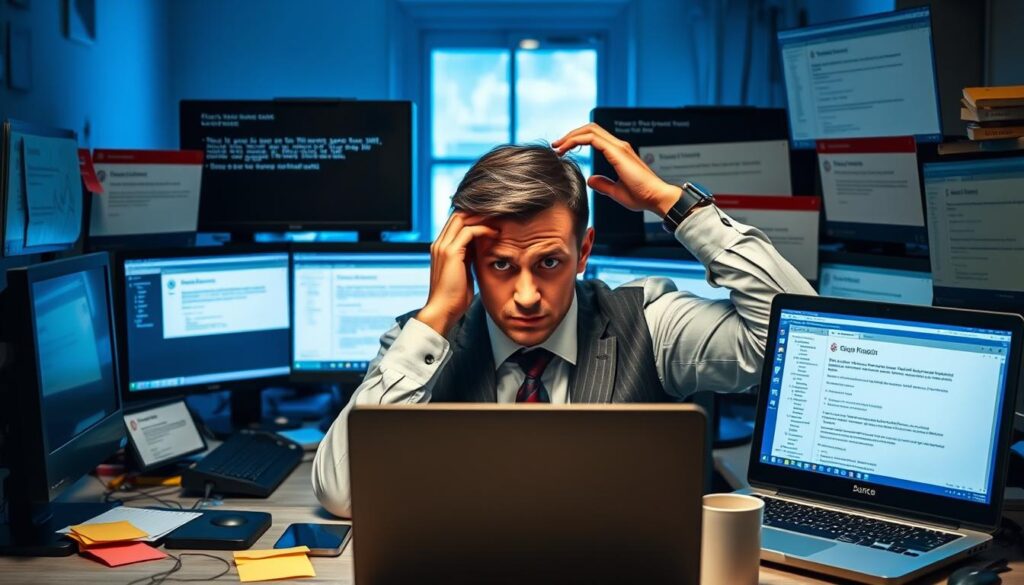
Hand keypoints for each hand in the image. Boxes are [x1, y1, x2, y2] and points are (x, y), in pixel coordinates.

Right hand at [416, 212, 498, 335]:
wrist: (443, 310)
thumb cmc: (454, 296)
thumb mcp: (463, 271)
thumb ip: (468, 257)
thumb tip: (481, 248)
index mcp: (441, 247)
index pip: (456, 221)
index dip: (474, 216)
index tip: (493, 218)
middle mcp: (439, 243)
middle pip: (458, 214)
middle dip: (479, 212)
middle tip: (498, 214)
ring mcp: (443, 247)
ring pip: (463, 218)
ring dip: (482, 218)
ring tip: (499, 221)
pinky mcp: (451, 253)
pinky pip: (469, 232)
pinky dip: (483, 230)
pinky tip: (496, 234)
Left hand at [552, 123, 681, 215]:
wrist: (656, 198)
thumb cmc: (642, 196)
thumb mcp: (616, 191)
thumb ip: (603, 184)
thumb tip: (591, 180)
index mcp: (618, 152)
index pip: (594, 136)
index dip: (576, 139)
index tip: (562, 150)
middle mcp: (618, 146)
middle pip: (590, 129)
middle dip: (570, 134)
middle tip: (556, 146)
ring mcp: (619, 147)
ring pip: (590, 130)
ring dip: (570, 136)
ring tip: (558, 147)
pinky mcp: (617, 152)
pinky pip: (592, 139)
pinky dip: (575, 140)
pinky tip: (565, 150)